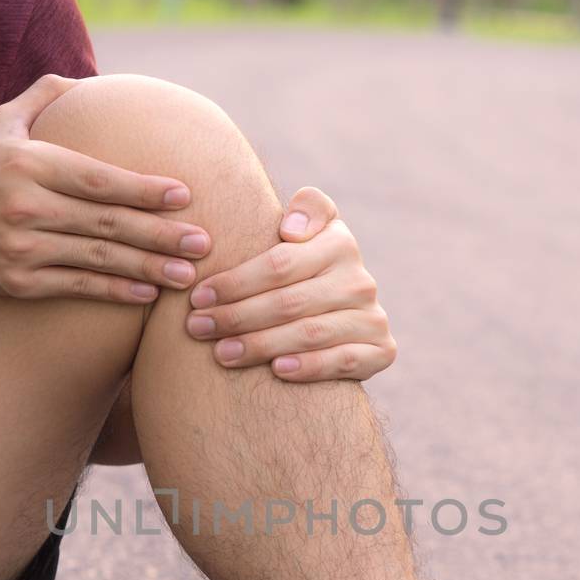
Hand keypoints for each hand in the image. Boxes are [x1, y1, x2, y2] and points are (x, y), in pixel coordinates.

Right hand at [0, 75, 212, 302]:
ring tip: (187, 275)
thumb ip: (41, 98)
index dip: (142, 189)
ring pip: (97, 259)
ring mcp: (22, 247)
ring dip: (147, 268)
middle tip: (203, 242)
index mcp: (27, 164)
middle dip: (159, 234)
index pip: (96, 178)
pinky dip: (113, 292)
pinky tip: (146, 295)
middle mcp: (25, 206)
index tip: (184, 195)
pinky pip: (76, 286)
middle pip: (106, 222)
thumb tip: (85, 81)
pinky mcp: (18, 282)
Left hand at [185, 187, 394, 381]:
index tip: (198, 297)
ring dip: (261, 345)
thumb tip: (292, 229)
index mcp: (339, 243)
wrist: (337, 316)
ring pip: (310, 332)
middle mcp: (360, 280)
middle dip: (236, 316)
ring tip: (221, 353)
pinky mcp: (382, 350)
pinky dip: (310, 366)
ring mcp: (372, 317)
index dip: (235, 282)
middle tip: (197, 328)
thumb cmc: (299, 272)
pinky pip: (343, 361)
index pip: (279, 264)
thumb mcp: (304, 232)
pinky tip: (277, 370)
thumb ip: (306, 209)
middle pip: (289, 301)